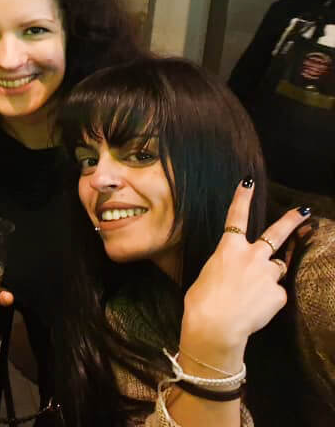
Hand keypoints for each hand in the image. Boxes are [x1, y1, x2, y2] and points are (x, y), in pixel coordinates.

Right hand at [180, 181, 309, 360]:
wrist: (216, 325)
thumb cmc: (203, 301)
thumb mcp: (208, 275)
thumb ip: (228, 266)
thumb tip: (238, 271)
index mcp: (229, 249)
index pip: (237, 216)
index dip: (243, 197)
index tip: (249, 181)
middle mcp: (252, 256)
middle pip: (276, 234)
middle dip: (292, 221)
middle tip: (304, 212)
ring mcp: (268, 274)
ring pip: (276, 269)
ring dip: (269, 275)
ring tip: (254, 292)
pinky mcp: (279, 294)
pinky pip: (275, 294)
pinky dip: (267, 300)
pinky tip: (255, 309)